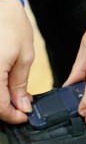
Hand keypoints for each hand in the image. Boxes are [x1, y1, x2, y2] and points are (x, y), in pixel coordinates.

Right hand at [0, 0, 33, 123]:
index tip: (24, 117)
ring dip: (0, 99)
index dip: (12, 116)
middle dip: (5, 109)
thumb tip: (21, 105)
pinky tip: (5, 85)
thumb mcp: (24, 56)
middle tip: (22, 106)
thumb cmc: (13, 26)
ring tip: (15, 96)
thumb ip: (20, 84)